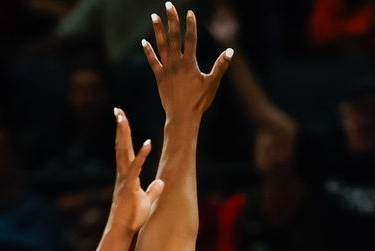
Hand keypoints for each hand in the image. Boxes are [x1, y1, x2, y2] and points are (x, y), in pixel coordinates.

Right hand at [109, 108, 164, 233]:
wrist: (122, 230)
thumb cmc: (133, 217)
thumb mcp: (147, 200)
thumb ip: (153, 190)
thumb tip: (160, 182)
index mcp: (127, 175)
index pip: (125, 150)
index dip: (124, 135)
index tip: (121, 119)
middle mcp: (123, 174)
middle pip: (121, 146)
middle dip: (120, 128)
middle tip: (117, 110)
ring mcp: (125, 179)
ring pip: (123, 152)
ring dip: (124, 135)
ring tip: (122, 118)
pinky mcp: (129, 186)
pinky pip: (136, 168)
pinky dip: (142, 156)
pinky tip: (147, 143)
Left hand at [143, 4, 233, 119]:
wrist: (182, 116)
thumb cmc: (199, 101)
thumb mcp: (213, 83)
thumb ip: (221, 66)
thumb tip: (230, 51)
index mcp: (189, 63)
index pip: (190, 39)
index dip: (190, 25)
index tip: (189, 12)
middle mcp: (176, 63)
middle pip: (173, 37)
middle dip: (171, 20)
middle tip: (168, 5)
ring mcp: (166, 69)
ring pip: (161, 45)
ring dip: (157, 30)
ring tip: (154, 16)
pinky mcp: (159, 77)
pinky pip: (153, 61)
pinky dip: (148, 51)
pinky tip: (144, 41)